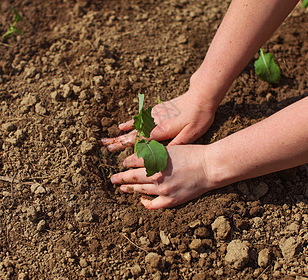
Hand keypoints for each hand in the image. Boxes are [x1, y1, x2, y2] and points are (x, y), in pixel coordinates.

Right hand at [102, 88, 216, 150]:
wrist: (201, 96)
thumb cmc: (198, 116)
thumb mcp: (191, 134)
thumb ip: (176, 144)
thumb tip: (162, 155)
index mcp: (161, 130)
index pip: (140, 141)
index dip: (127, 147)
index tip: (115, 152)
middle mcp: (154, 122)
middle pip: (132, 134)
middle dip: (118, 142)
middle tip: (106, 147)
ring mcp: (153, 115)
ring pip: (133, 127)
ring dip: (120, 134)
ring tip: (108, 139)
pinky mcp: (156, 110)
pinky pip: (139, 118)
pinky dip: (129, 123)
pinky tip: (121, 126)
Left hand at [110, 145, 212, 208]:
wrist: (209, 167)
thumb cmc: (192, 154)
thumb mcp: (170, 148)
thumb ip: (155, 153)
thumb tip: (140, 156)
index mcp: (155, 160)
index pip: (133, 161)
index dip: (126, 162)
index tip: (124, 163)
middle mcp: (156, 175)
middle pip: (132, 176)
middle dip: (121, 177)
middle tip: (112, 179)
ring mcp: (162, 189)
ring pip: (140, 190)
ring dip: (129, 189)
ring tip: (122, 188)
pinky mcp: (170, 200)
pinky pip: (153, 204)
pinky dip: (145, 203)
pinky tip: (141, 200)